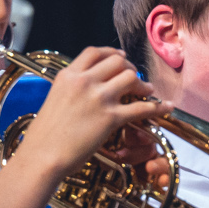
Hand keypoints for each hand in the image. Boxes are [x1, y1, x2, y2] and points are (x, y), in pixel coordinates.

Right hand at [21, 47, 168, 175]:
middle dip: (130, 68)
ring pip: (131, 78)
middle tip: (135, 77)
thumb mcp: (54, 99)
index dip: (112, 53)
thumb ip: (71, 88)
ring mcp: (98, 98)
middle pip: (117, 62)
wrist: (42, 155)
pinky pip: (141, 108)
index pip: (94, 52)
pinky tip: (166, 107)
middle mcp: (84, 81)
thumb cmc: (45, 135)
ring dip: (143, 84)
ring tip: (147, 91)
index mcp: (68, 75)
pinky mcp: (110, 118)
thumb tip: (86, 89)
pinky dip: (157, 107)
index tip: (120, 58)